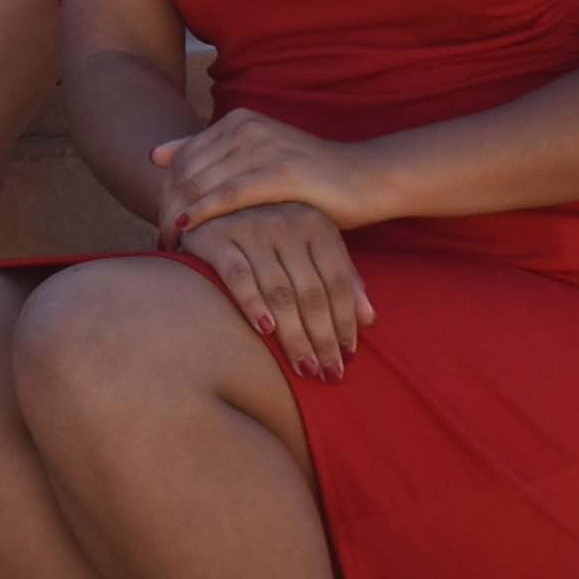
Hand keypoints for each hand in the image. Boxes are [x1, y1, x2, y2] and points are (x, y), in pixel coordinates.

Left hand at [154, 109, 390, 242]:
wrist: (367, 179)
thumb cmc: (309, 179)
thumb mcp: (256, 160)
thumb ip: (208, 155)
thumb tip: (155, 155)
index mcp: (237, 122)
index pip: (182, 157)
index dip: (164, 192)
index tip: (157, 224)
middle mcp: (246, 128)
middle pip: (186, 170)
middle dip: (167, 207)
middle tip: (159, 239)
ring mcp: (264, 147)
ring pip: (202, 182)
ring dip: (180, 215)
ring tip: (169, 243)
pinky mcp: (281, 172)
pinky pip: (229, 194)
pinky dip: (204, 213)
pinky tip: (188, 229)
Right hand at [179, 202, 370, 381]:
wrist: (208, 204)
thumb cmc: (269, 234)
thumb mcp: (311, 246)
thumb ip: (341, 277)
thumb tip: (370, 319)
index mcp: (315, 225)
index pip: (339, 280)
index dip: (346, 321)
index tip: (349, 356)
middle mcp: (286, 223)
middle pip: (312, 291)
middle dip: (323, 337)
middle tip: (329, 373)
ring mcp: (251, 230)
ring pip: (279, 291)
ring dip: (294, 335)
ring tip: (305, 368)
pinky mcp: (218, 239)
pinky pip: (238, 277)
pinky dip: (253, 305)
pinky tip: (266, 332)